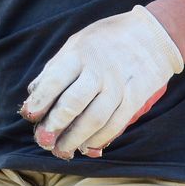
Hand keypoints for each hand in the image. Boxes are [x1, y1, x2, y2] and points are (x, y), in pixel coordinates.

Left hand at [21, 5, 183, 160]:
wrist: (153, 34)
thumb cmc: (105, 42)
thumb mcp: (76, 44)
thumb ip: (55, 70)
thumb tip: (32, 98)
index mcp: (79, 54)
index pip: (55, 80)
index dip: (41, 100)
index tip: (30, 115)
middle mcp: (99, 70)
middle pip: (73, 103)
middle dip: (55, 126)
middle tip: (43, 141)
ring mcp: (119, 85)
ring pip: (95, 119)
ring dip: (75, 139)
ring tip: (62, 150)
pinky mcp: (135, 98)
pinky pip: (115, 124)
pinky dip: (99, 139)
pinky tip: (87, 146)